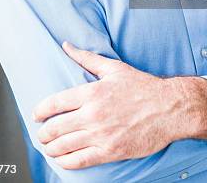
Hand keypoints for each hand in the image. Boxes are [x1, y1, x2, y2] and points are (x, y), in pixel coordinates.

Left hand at [33, 42, 197, 169]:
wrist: (169, 108)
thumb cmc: (143, 87)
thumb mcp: (114, 68)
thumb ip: (87, 58)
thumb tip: (66, 45)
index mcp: (92, 92)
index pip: (55, 103)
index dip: (40, 111)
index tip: (37, 115)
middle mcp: (93, 114)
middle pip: (55, 128)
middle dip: (43, 133)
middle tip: (43, 134)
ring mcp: (101, 135)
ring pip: (63, 146)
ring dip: (51, 148)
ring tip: (51, 147)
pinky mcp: (110, 152)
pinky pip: (79, 161)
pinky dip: (65, 162)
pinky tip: (63, 159)